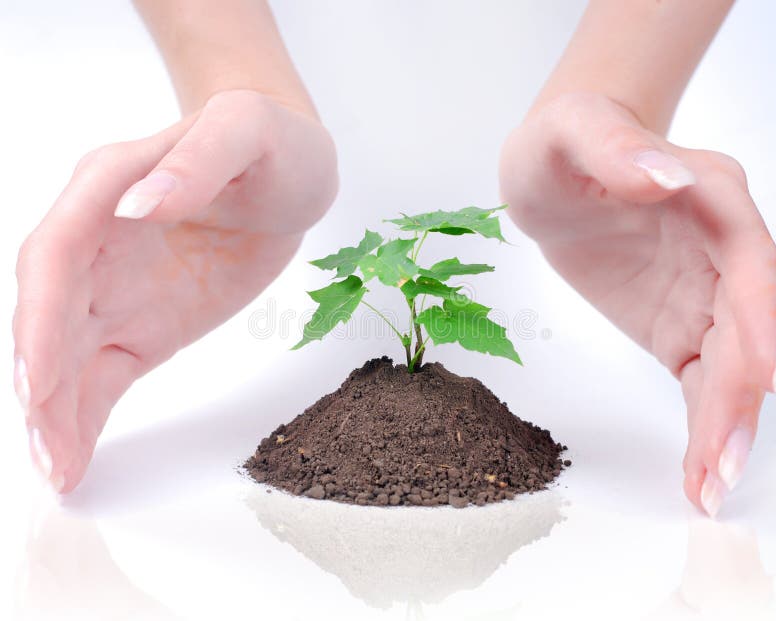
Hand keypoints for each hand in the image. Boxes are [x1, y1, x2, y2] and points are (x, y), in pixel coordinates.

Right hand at [13, 89, 337, 492]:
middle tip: (49, 455)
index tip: (39, 381)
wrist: (289, 175)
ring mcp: (115, 287)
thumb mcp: (247, 132)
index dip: (39, 321)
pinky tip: (77, 460)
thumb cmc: (268, 141)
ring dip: (57, 415)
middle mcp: (95, 241)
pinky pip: (102, 373)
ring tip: (60, 474)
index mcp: (105, 188)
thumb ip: (197, 161)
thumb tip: (138, 205)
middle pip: (48, 317)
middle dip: (41, 386)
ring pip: (68, 355)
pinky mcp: (143, 323)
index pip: (55, 257)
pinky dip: (87, 416)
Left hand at [499, 92, 775, 516]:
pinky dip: (701, 422)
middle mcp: (723, 250)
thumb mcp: (574, 130)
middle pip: (748, 328)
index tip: (768, 376)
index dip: (763, 318)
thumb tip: (667, 177)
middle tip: (720, 463)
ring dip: (725, 425)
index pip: (751, 261)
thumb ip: (618, 149)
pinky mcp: (678, 325)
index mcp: (712, 196)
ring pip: (730, 365)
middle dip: (740, 396)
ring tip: (709, 487)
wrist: (554, 172)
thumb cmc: (566, 141)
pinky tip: (695, 469)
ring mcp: (705, 293)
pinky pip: (700, 379)